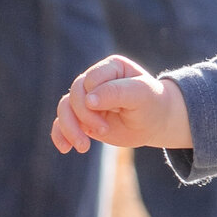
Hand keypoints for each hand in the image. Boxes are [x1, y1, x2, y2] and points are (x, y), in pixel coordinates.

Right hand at [51, 54, 192, 155]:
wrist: (156, 122)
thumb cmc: (152, 103)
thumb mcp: (142, 94)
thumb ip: (116, 92)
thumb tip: (88, 99)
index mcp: (110, 67)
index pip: (90, 79)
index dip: (96, 98)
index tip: (116, 111)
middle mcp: (94, 80)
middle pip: (74, 94)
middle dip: (85, 116)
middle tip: (105, 131)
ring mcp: (86, 99)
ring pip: (64, 108)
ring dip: (70, 128)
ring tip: (83, 146)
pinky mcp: (82, 117)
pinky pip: (61, 122)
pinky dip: (60, 135)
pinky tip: (65, 148)